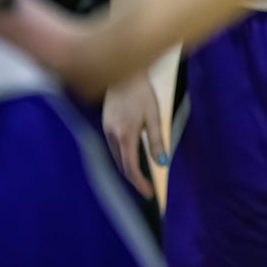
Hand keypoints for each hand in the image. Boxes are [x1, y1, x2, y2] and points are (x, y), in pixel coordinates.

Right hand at [102, 74, 165, 197]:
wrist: (122, 73)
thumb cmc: (141, 93)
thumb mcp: (153, 116)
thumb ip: (156, 140)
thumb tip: (161, 163)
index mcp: (124, 135)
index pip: (130, 167)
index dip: (140, 183)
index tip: (150, 193)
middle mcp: (111, 135)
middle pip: (121, 165)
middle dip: (134, 179)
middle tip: (147, 189)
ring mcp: (106, 130)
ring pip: (116, 157)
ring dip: (128, 169)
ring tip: (142, 178)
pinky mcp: (105, 124)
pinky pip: (113, 147)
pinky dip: (123, 157)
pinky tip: (132, 158)